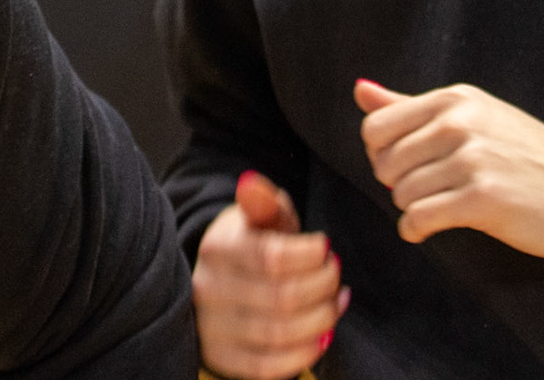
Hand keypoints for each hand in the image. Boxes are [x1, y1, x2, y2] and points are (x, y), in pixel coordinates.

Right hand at [192, 169, 349, 379]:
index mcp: (218, 248)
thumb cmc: (251, 246)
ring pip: (279, 333)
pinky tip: (320, 335)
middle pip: (283, 297)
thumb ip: (263, 202)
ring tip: (333, 303)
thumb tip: (250, 182)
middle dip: (323, 287)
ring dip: (320, 320)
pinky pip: (268, 367)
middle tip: (335, 276)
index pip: (274, 257)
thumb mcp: (258, 218)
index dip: (311, 256)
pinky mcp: (222, 358)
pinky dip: (303, 354)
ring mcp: (212, 328)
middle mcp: (208, 289)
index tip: (326, 248)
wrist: (220, 286)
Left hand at [354, 79, 543, 264]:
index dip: (383, 155)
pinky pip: (419, 217)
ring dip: (413, 209)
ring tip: (442, 208)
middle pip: (385, 163)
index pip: (376, 127)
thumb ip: (410, 107)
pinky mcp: (485, 199)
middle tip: (430, 192)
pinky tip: (429, 230)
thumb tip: (359, 89)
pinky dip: (416, 230)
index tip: (409, 168)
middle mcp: (461, 121)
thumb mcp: (473, 117)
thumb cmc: (530, 157)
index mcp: (455, 99)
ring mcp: (474, 159)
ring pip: (401, 193)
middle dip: (398, 185)